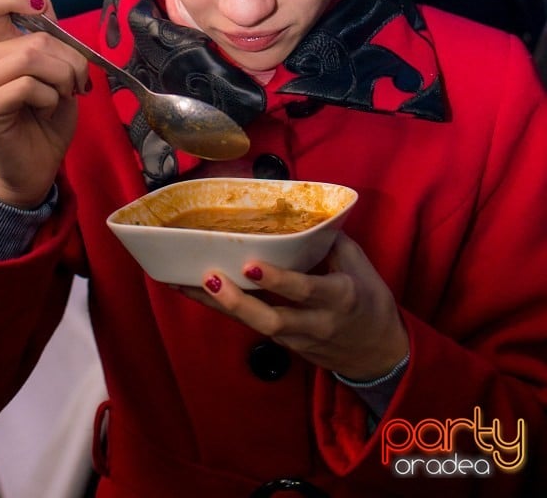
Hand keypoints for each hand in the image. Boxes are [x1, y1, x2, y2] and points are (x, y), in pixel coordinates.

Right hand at [0, 0, 90, 206]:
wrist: (40, 163)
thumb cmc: (50, 117)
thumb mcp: (60, 71)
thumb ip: (53, 41)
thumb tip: (45, 9)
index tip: (41, 10)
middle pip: (34, 38)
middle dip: (71, 61)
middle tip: (77, 84)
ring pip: (31, 58)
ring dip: (62, 79)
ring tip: (62, 97)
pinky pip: (27, 86)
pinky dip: (50, 98)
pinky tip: (46, 111)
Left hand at [181, 232, 408, 379]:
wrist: (379, 356)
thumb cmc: (370, 302)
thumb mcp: (360, 267)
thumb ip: (332, 242)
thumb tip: (303, 213)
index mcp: (339, 297)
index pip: (305, 290)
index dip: (277, 280)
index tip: (250, 264)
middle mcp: (316, 322)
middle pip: (272, 320)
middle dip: (239, 302)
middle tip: (210, 278)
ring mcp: (299, 340)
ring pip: (256, 326)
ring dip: (222, 306)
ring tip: (189, 285)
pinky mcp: (287, 347)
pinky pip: (254, 327)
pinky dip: (229, 311)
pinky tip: (200, 294)